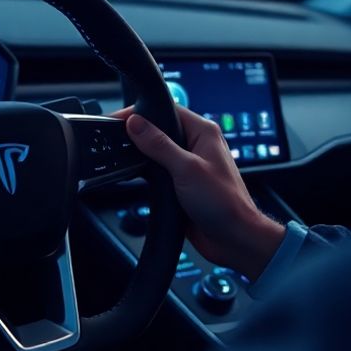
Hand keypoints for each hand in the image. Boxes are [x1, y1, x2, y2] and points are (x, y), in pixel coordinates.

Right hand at [114, 105, 284, 280]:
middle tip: (116, 139)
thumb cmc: (224, 203)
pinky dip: (146, 172)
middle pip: (160, 130)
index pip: (167, 110)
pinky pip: (159, 171)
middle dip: (139, 134)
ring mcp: (189, 165)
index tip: (119, 119)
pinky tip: (135, 176)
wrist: (234, 239)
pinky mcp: (181, 183)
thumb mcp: (186, 170)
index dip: (142, 113)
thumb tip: (136, 123)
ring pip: (157, 151)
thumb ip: (159, 145)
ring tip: (124, 158)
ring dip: (142, 155)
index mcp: (203, 132)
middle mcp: (197, 145)